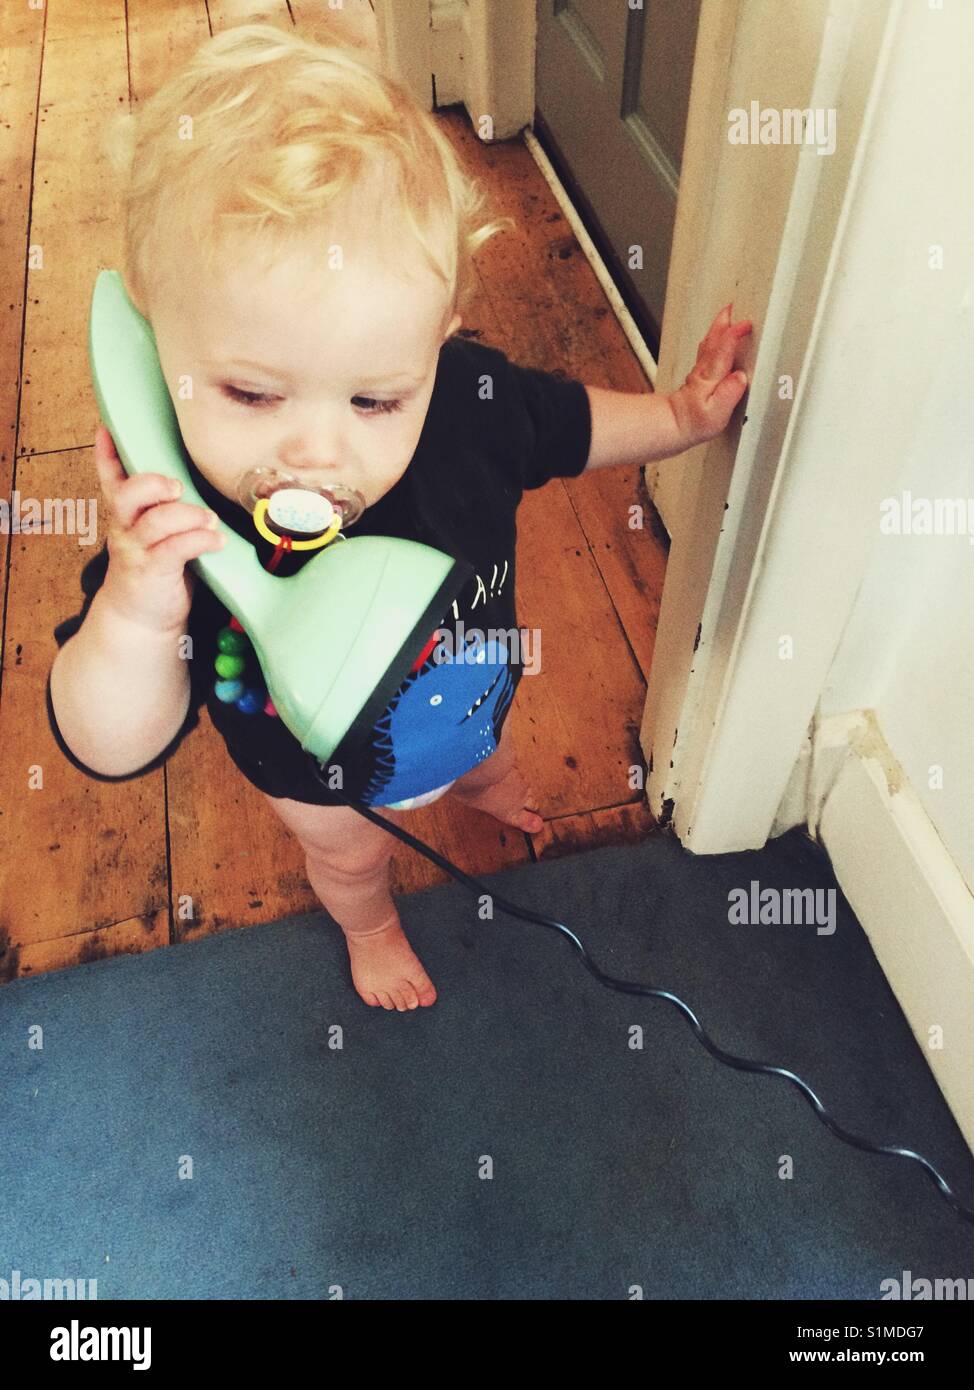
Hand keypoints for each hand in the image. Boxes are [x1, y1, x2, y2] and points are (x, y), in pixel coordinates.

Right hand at [93, 424, 225, 632]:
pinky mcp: (154, 572)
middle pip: (128, 494)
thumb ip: (164, 506)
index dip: (107, 454)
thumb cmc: (156, 567)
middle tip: (177, 487)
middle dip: (153, 484)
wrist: (141, 618)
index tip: (107, 430)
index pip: (111, 478)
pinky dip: (200, 540)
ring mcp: (137, 550)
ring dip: (188, 515)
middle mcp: (125, 528)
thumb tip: (191, 477)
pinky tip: (217, 541)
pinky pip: (176, 550)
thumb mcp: (154, 532)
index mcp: (125, 513)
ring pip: (157, 522)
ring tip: (210, 520)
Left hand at [668, 304, 752, 449]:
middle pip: (714, 339)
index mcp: (711, 377)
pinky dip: (714, 338)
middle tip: (735, 306)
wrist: (673, 427)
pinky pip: (708, 349)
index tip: (745, 324)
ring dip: (719, 326)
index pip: (723, 349)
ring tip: (728, 314)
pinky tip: (717, 337)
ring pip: (710, 341)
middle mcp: (705, 370)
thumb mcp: (715, 415)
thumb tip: (740, 378)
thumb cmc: (694, 423)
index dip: (734, 334)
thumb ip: (729, 394)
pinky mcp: (698, 375)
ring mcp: (700, 370)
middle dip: (724, 320)